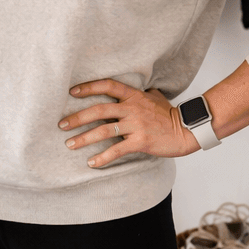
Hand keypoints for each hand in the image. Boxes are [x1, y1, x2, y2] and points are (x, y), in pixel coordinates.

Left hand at [59, 78, 198, 165]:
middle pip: (99, 109)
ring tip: (69, 144)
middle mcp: (133, 108)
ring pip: (104, 130)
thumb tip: (138, 89)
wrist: (187, 130)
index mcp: (134, 96)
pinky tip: (91, 163)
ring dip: (84, 138)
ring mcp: (136, 125)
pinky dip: (102, 157)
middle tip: (61, 124)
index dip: (89, 87)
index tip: (72, 92)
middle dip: (77, 117)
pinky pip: (117, 150)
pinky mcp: (140, 141)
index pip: (108, 85)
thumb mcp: (155, 97)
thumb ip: (142, 93)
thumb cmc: (170, 114)